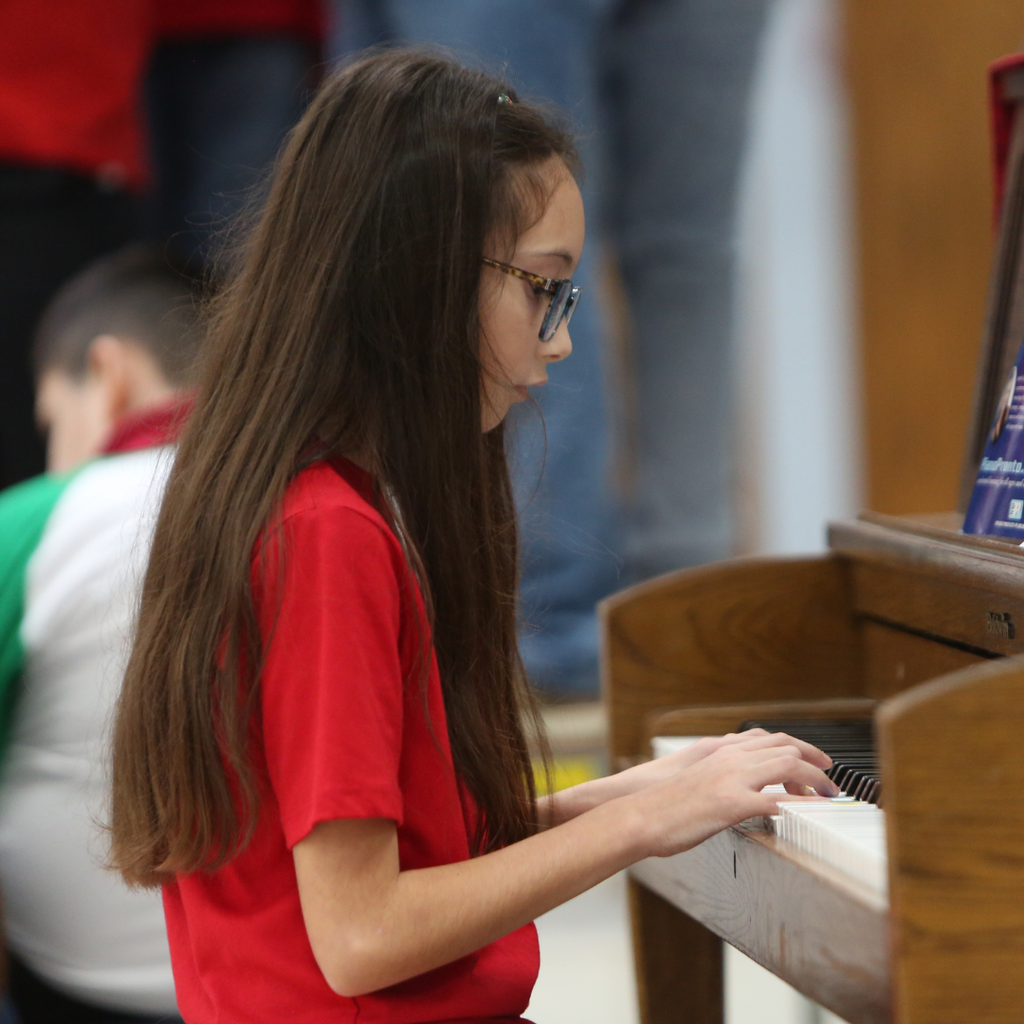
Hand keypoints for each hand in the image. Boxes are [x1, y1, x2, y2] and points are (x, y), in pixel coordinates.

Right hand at [627, 734, 837, 857]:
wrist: (638, 815)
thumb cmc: (662, 804)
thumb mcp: (695, 780)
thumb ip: (721, 777)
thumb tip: (741, 790)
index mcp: (720, 751)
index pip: (770, 738)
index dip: (800, 747)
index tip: (816, 761)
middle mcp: (729, 758)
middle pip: (785, 747)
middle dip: (815, 762)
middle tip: (830, 781)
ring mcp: (731, 779)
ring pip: (787, 766)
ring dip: (813, 780)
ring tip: (827, 796)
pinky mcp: (731, 803)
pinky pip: (776, 801)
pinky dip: (798, 805)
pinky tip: (810, 814)